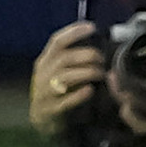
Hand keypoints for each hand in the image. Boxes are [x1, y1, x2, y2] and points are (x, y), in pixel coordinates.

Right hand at [29, 23, 107, 139]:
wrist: (42, 118)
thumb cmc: (55, 88)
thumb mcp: (57, 69)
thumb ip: (71, 56)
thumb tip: (97, 40)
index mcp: (45, 61)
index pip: (57, 41)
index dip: (74, 31)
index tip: (92, 27)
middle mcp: (43, 75)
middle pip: (65, 58)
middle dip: (89, 55)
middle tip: (103, 59)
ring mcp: (45, 93)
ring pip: (65, 78)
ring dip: (88, 72)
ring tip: (101, 73)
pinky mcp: (51, 110)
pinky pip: (66, 101)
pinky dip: (80, 94)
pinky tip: (90, 90)